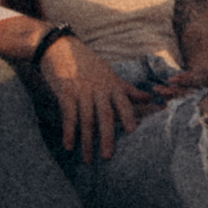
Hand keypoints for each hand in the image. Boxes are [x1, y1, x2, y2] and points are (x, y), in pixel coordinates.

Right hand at [38, 35, 145, 158]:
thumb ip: (127, 89)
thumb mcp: (109, 73)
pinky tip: (68, 146)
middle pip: (105, 116)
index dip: (128, 116)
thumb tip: (148, 97)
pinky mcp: (65, 93)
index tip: (133, 132)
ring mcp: (82, 91)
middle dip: (107, 137)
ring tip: (88, 159)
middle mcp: (99, 89)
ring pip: (86, 120)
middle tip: (108, 157)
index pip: (123, 103)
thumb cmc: (87, 63)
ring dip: (87, 142)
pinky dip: (68, 132)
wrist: (58, 48)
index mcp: (112, 85)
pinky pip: (68, 116)